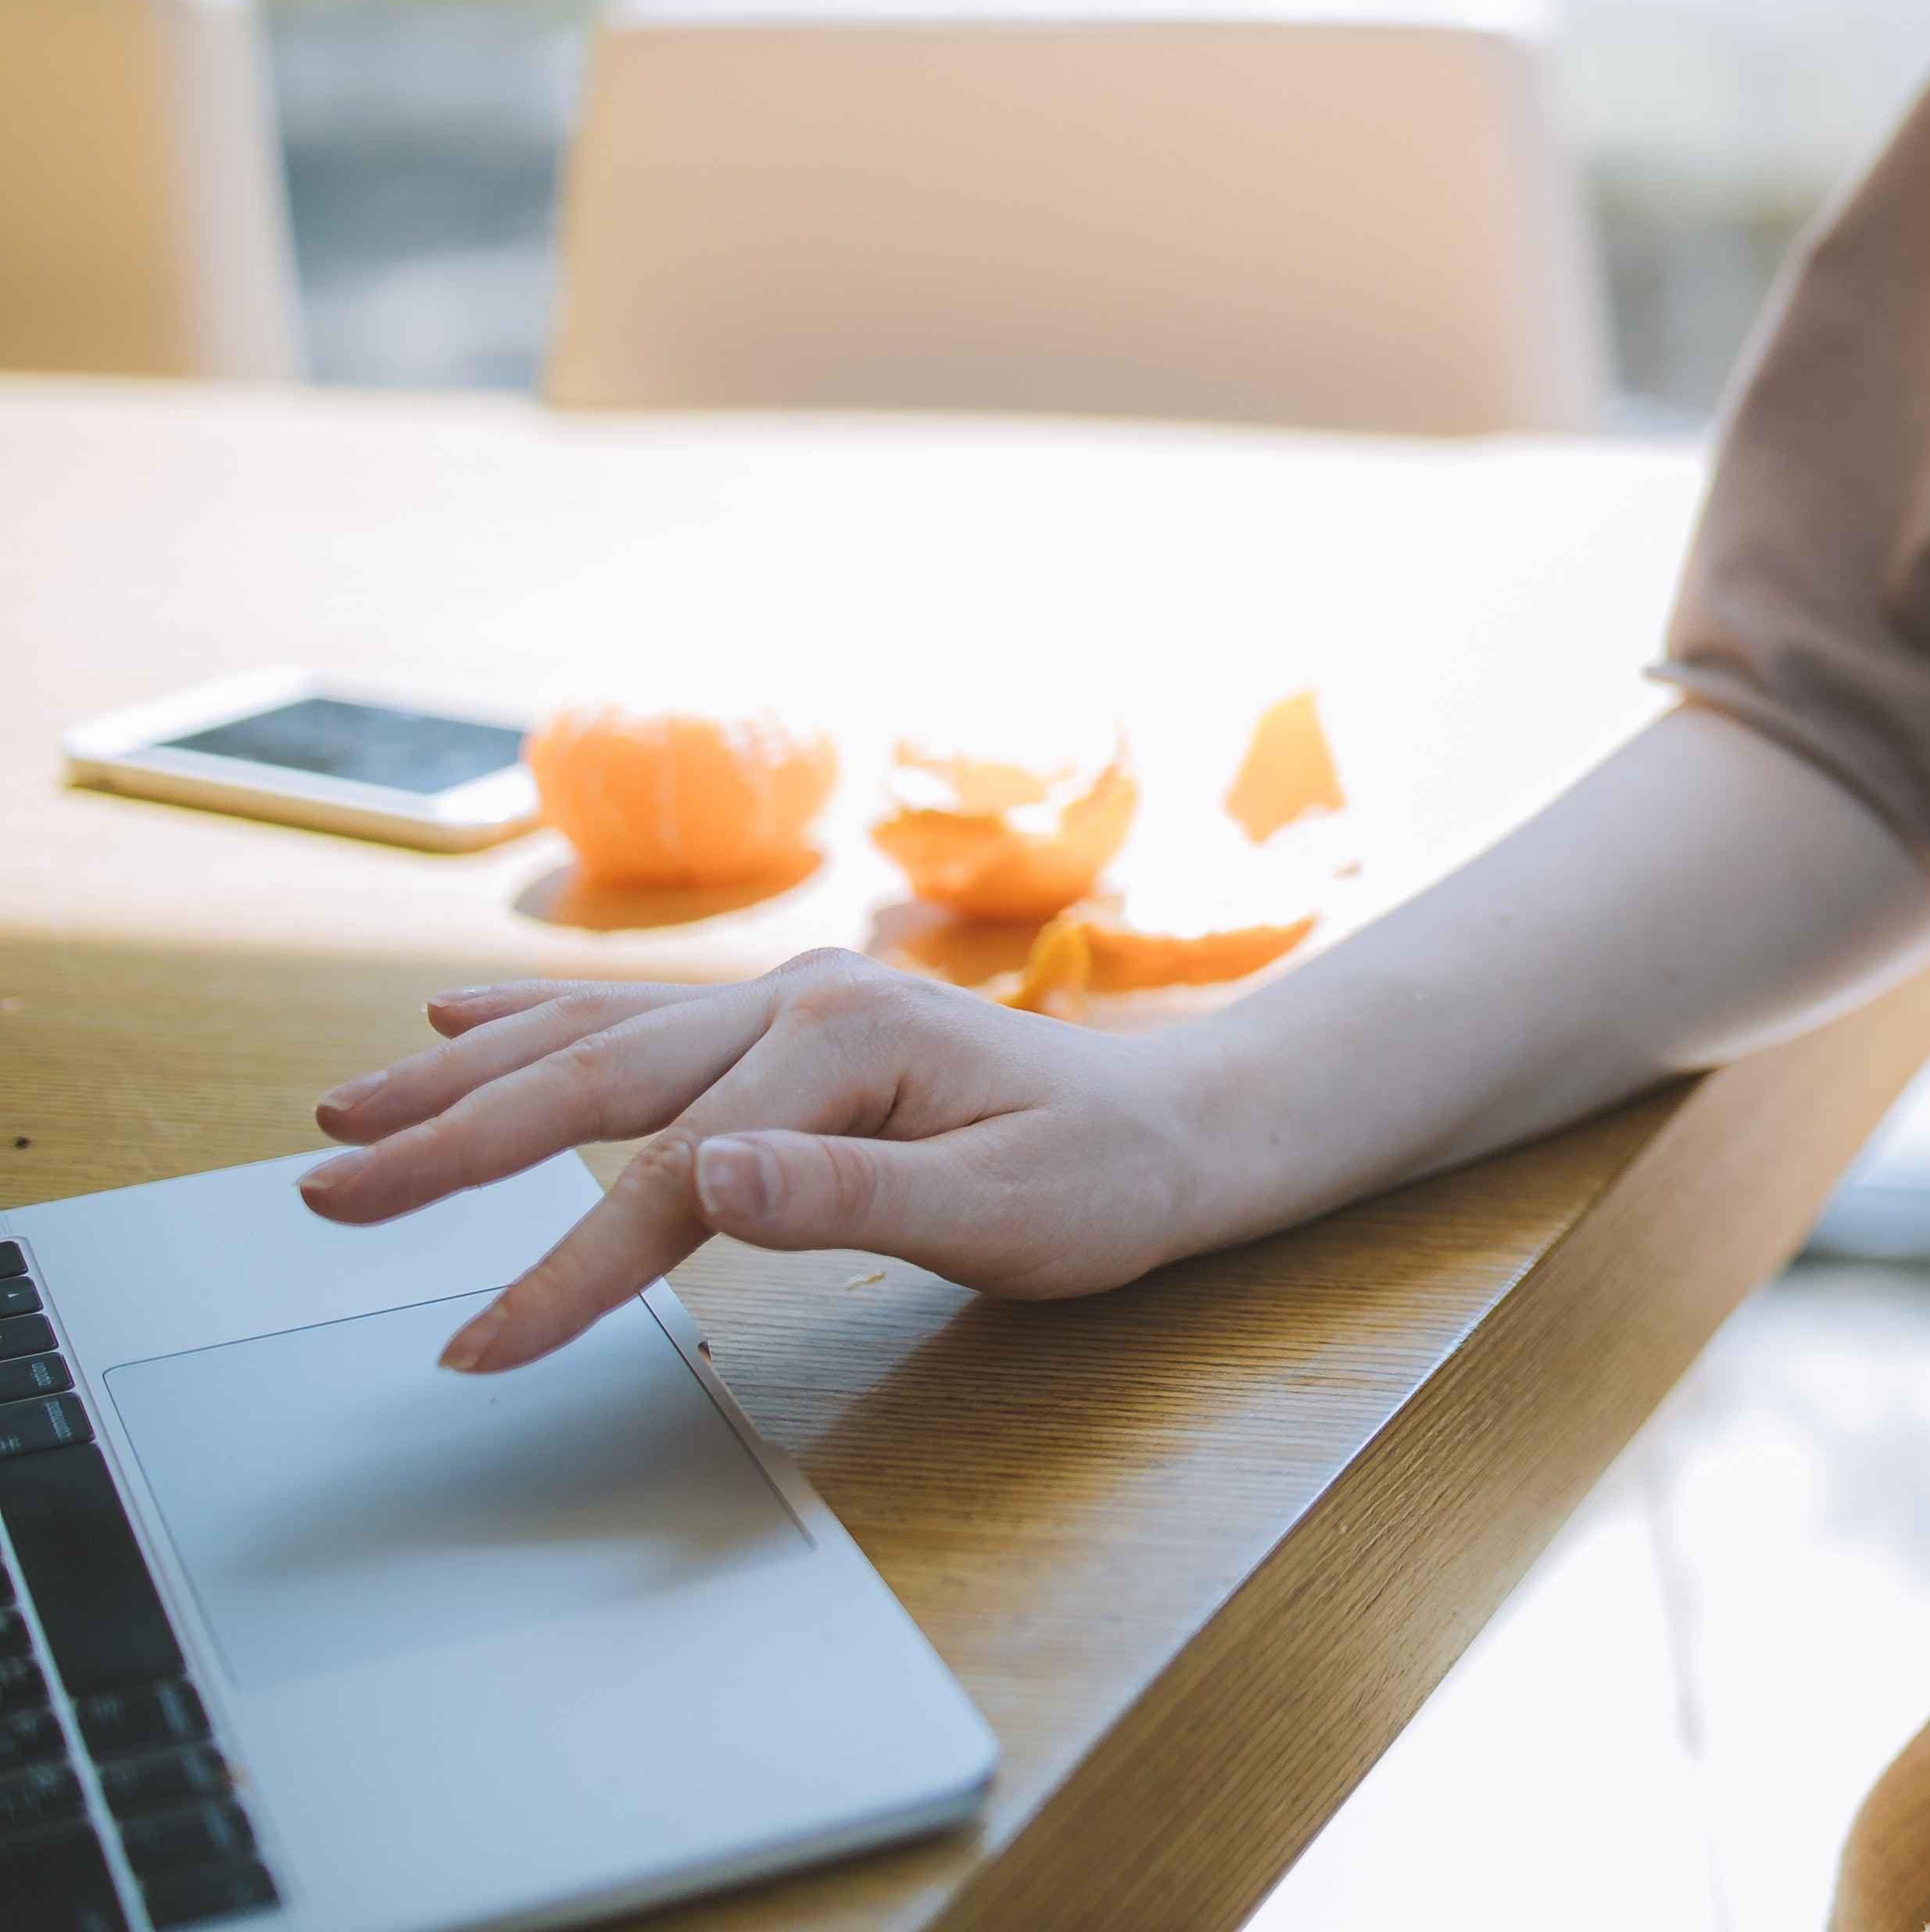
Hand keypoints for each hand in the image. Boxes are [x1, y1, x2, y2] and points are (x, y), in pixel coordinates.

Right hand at [299, 951, 1237, 1372]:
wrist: (1180, 1131)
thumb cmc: (1106, 1180)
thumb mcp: (1009, 1212)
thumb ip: (855, 1199)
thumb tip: (711, 1178)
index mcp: (848, 1041)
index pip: (670, 1179)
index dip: (568, 1271)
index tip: (476, 1349)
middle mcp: (803, 1002)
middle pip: (595, 1079)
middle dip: (451, 1142)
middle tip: (327, 1193)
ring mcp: (789, 1005)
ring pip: (592, 1038)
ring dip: (461, 1078)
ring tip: (342, 1116)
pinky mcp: (786, 1028)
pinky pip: (632, 1021)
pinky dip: (529, 1024)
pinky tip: (450, 1022)